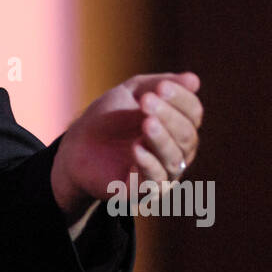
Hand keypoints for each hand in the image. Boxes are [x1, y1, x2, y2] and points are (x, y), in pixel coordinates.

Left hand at [50, 72, 202, 220]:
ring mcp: (163, 173)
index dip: (180, 99)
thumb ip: (160, 84)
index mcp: (178, 127)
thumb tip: (194, 80)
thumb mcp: (133, 92)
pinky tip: (137, 148)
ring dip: (161, 139)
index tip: (161, 87)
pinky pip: (154, 180)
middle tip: (147, 102)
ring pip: (174, 159)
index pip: (192, 113)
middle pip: (186, 135)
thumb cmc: (109, 117)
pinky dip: (148, 163)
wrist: (77, 146)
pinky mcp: (143, 191)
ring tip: (146, 123)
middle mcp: (177, 152)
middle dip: (169, 116)